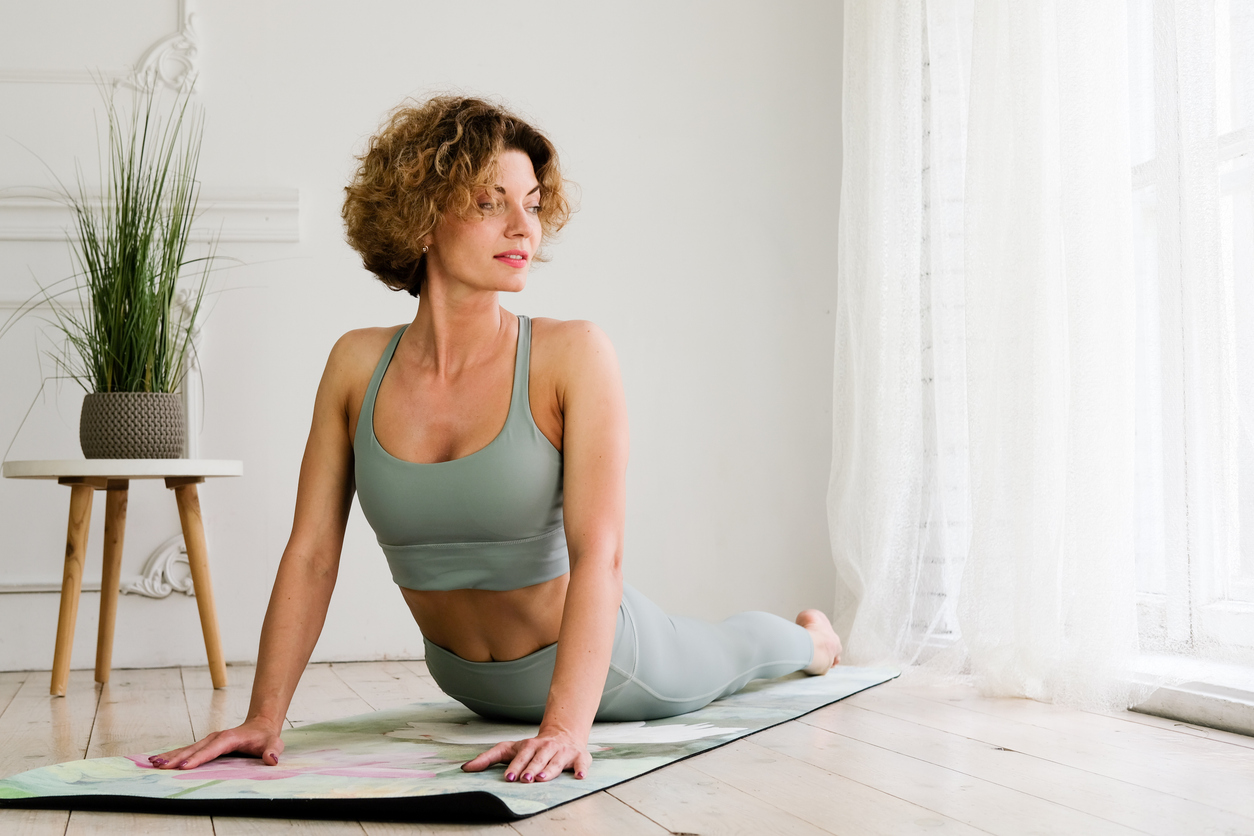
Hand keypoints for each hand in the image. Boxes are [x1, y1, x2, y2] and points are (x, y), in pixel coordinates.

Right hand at [148, 717, 283, 770]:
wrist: (261, 725)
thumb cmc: (266, 737)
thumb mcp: (274, 744)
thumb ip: (272, 751)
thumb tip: (271, 760)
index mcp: (229, 738)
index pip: (212, 749)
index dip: (198, 758)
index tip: (184, 766)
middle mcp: (216, 737)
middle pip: (194, 748)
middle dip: (177, 757)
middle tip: (160, 766)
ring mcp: (210, 740)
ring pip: (187, 748)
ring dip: (171, 756)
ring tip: (153, 763)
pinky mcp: (206, 744)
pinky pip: (187, 750)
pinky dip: (174, 754)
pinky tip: (159, 760)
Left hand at [460, 727, 591, 782]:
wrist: (564, 733)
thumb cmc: (533, 747)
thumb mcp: (510, 749)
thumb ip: (488, 758)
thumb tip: (465, 768)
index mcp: (530, 746)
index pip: (521, 756)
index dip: (515, 766)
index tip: (509, 776)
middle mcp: (547, 747)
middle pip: (538, 759)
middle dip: (532, 768)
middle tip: (525, 779)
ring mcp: (563, 752)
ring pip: (556, 762)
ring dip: (550, 770)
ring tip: (542, 778)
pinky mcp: (579, 757)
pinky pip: (581, 763)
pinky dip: (582, 769)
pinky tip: (580, 776)